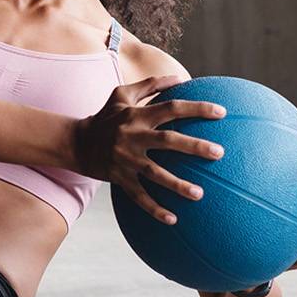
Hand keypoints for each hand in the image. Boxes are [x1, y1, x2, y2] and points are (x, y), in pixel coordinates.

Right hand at [75, 75, 226, 223]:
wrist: (75, 143)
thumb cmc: (104, 117)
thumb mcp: (121, 95)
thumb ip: (150, 85)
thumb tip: (180, 78)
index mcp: (136, 116)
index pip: (170, 108)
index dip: (196, 109)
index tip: (221, 112)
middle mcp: (131, 136)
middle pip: (167, 141)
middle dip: (194, 146)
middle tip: (219, 153)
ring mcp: (125, 159)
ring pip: (154, 172)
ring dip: (177, 184)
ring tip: (200, 194)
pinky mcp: (119, 177)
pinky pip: (138, 195)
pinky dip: (154, 208)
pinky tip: (172, 219)